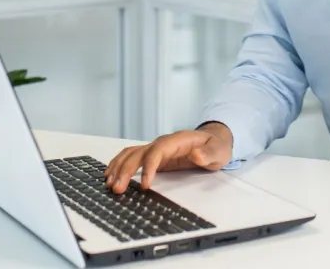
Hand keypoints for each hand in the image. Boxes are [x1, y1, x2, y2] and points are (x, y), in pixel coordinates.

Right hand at [103, 122, 233, 193]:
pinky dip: (119, 165)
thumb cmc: (216, 146)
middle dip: (126, 170)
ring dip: (119, 168)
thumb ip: (209, 153)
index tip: (146, 185)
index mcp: (177, 141)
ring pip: (131, 154)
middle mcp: (162, 143)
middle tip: (117, 188)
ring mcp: (156, 149)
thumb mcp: (219, 150)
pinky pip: (132, 158)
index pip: (157, 151)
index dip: (149, 167)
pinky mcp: (153, 157)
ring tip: (109, 184)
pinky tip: (110, 175)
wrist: (214, 140)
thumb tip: (197, 155)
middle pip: (139, 153)